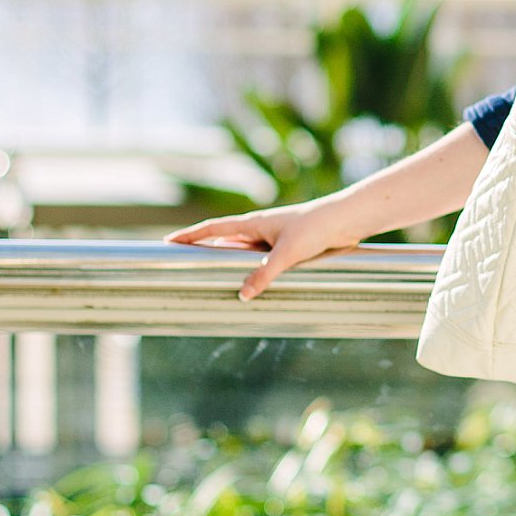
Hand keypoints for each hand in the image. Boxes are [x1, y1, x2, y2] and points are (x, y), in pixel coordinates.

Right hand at [164, 195, 357, 301]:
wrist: (345, 220)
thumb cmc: (316, 228)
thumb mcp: (287, 253)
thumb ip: (264, 274)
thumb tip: (243, 295)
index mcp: (253, 223)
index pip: (213, 229)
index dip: (190, 236)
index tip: (169, 242)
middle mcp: (260, 228)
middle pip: (223, 241)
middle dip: (203, 249)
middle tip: (183, 261)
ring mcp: (273, 237)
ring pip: (242, 251)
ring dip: (227, 261)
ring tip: (209, 274)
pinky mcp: (287, 247)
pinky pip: (260, 259)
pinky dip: (250, 269)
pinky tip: (249, 281)